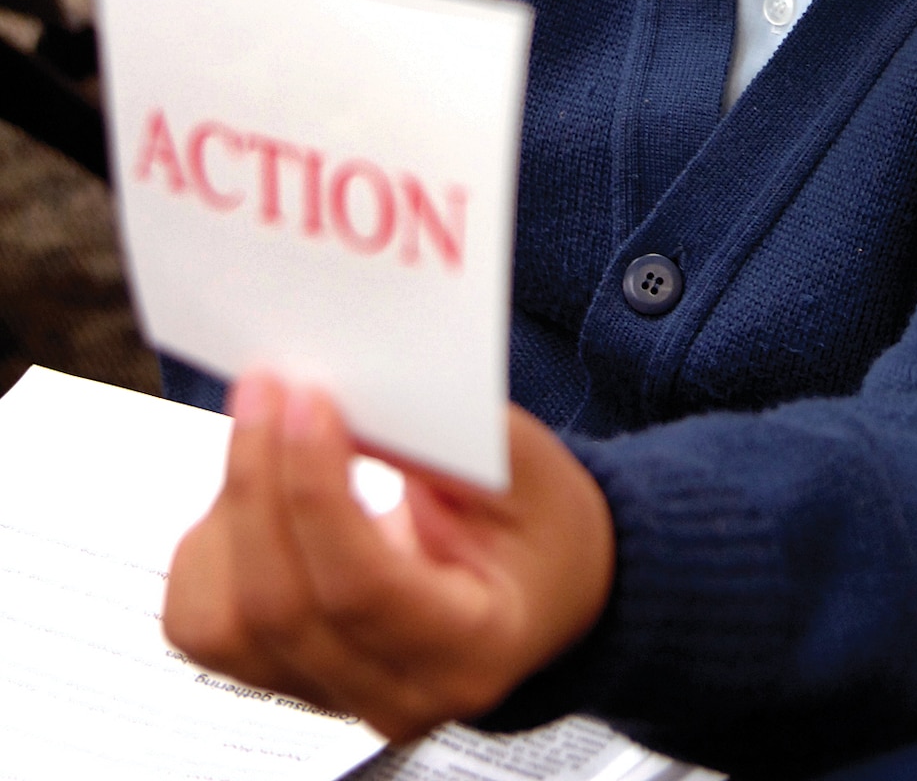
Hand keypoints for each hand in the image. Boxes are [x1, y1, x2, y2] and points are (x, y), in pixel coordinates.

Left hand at [163, 376, 615, 741]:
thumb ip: (441, 441)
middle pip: (283, 606)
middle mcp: (397, 693)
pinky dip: (207, 549)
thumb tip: (348, 404)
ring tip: (262, 432)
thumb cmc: (542, 527)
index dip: (319, 491)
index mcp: (473, 647)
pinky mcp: (285, 673)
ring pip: (226, 625)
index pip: (364, 590)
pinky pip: (205, 625)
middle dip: (260, 480)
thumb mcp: (523, 467)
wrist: (545, 584)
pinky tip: (249, 494)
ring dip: (227, 513)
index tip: (310, 401)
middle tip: (269, 387)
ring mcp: (333, 695)